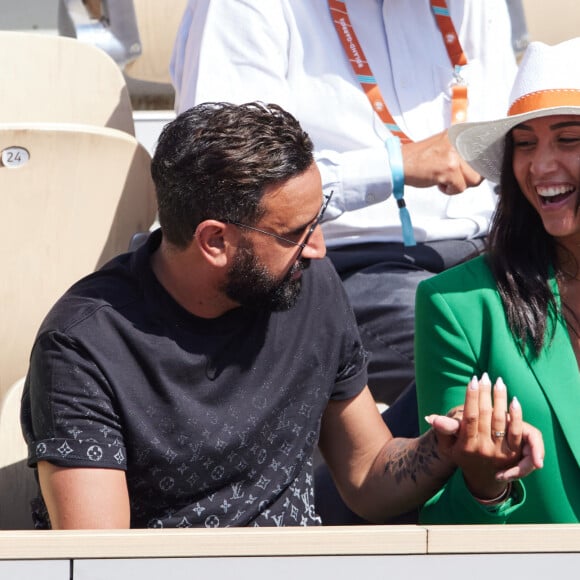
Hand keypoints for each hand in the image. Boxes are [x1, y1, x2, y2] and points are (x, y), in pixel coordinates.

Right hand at [401, 130, 482, 193]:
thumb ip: (460, 150)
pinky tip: (438, 182)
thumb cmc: (417, 158)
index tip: (474, 170)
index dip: (479, 166)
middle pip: (481, 168)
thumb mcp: (443, 145)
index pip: (485, 150)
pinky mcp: (449, 168)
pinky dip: (449, 190)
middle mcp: (459, 141)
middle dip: (468, 178)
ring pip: (473, 180)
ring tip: (444, 178)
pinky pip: (460, 188)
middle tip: (453, 176)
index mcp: (459, 133)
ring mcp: (454, 154)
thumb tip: (479, 164)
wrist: (398, 163)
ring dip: (459, 184)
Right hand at [426, 374, 543, 499]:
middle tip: (485, 376)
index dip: (472, 398)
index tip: (472, 381)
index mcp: (466, 445)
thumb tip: (430, 417)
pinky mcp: (514, 454)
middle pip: (486, 415)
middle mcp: (483, 448)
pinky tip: (514, 400)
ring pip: (501, 421)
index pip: (470, 417)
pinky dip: (516, 416)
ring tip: (499, 382)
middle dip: (486, 394)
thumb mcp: (448, 445)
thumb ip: (443, 430)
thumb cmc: (462, 455)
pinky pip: (517, 432)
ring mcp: (499, 452)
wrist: (482, 479)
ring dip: (500, 399)